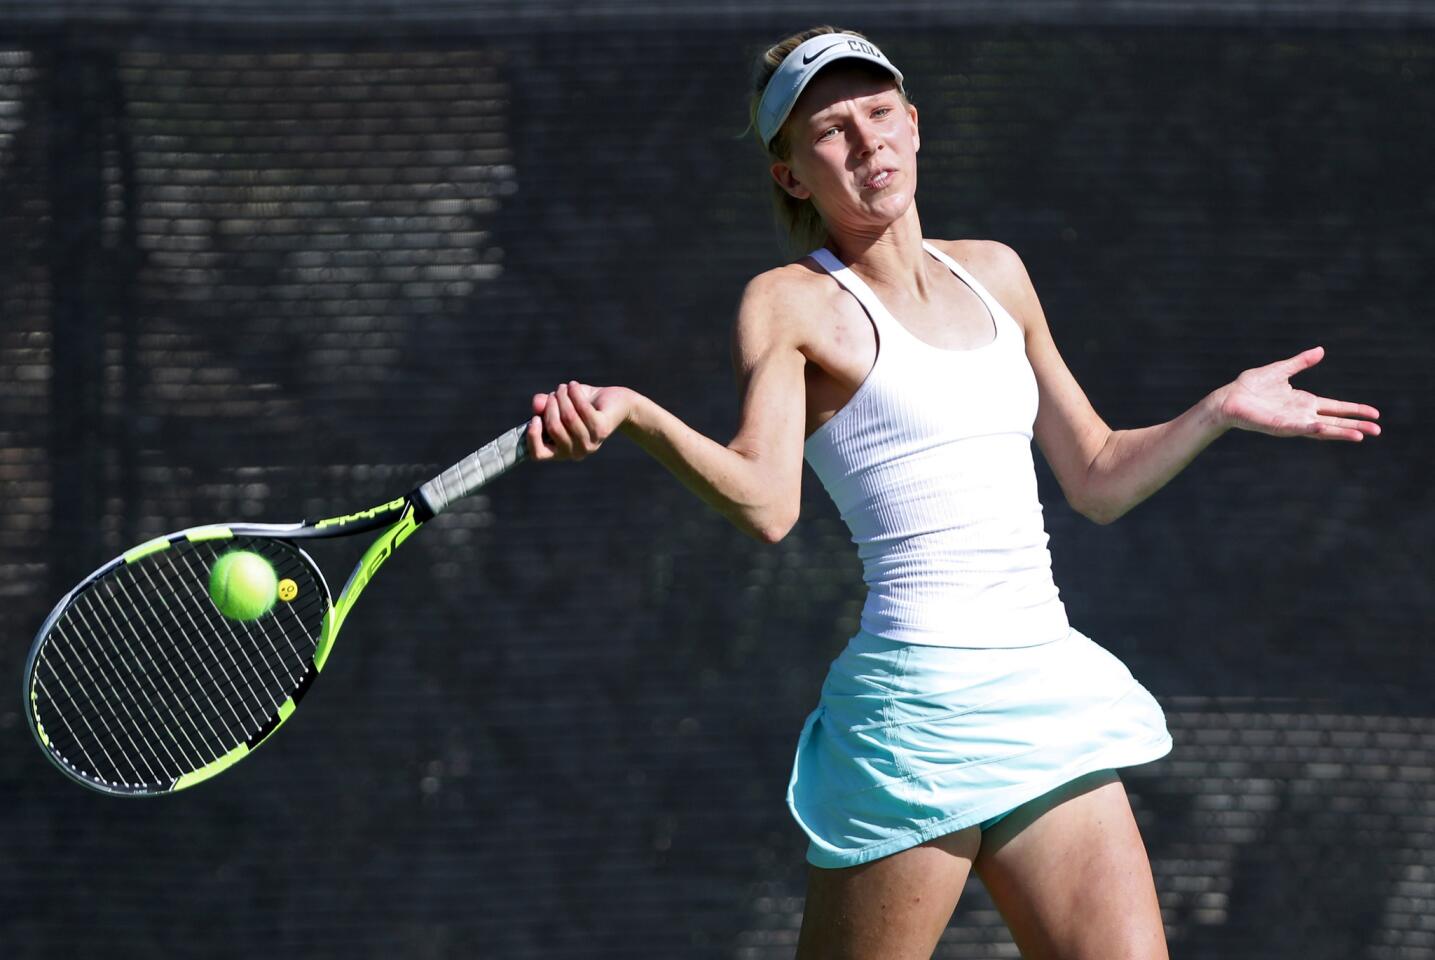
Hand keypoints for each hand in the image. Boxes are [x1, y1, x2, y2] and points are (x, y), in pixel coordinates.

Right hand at [528, 381, 632, 460]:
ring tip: (565, 387)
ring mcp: (590, 443)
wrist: (616, 402)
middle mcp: (575, 452)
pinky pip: (582, 409)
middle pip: (553, 428)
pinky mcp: (601, 429)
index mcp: (561, 451)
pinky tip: (574, 385)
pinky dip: (575, 393)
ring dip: (563, 396)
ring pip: (568, 417)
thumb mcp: (559, 403)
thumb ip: (544, 405)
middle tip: (556, 393)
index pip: (539, 454)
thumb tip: (537, 404)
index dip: (532, 436)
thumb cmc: (582, 405)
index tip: (535, 418)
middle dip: (551, 405)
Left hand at [1214, 346, 1379, 441]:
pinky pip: (1298, 428)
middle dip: (1355, 426)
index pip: (1335, 408)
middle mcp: (1301, 415)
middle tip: (1378, 430)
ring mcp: (1291, 422)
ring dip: (1340, 432)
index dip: (1354, 410)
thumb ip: (1301, 362)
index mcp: (1304, 402)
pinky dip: (1312, 428)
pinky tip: (1325, 427)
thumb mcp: (1281, 370)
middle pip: (1334, 422)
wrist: (1228, 398)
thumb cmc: (1250, 386)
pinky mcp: (1279, 426)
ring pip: (1321, 429)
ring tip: (1361, 435)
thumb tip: (1321, 350)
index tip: (1374, 413)